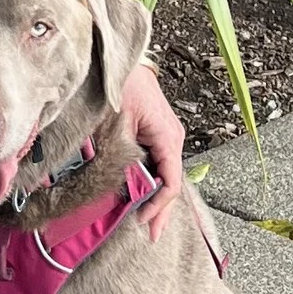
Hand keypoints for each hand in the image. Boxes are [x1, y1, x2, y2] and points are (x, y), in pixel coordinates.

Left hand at [115, 62, 186, 239]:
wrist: (119, 58)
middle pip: (171, 183)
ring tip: (146, 221)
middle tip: (149, 235)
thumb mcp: (118, 122)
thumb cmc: (121, 85)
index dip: (158, 206)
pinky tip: (143, 196)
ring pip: (166, 175)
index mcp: (168, 137)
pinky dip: (152, 183)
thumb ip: (122, 153)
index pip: (170, 182)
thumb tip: (121, 184)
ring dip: (157, 198)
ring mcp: (166, 136)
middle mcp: (173, 138)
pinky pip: (159, 164)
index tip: (141, 220)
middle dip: (161, 210)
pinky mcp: (157, 133)